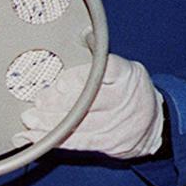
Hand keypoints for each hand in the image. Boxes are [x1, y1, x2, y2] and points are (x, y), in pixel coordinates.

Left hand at [16, 54, 164, 158]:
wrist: (155, 124)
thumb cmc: (130, 91)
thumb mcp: (126, 70)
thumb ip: (101, 63)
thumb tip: (77, 42)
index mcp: (127, 75)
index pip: (105, 71)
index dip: (81, 77)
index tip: (60, 82)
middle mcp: (123, 98)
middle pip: (89, 101)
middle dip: (59, 102)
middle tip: (39, 100)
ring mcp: (116, 123)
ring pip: (80, 123)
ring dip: (51, 123)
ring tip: (31, 119)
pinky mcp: (108, 143)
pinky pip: (78, 142)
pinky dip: (55, 140)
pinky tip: (35, 137)